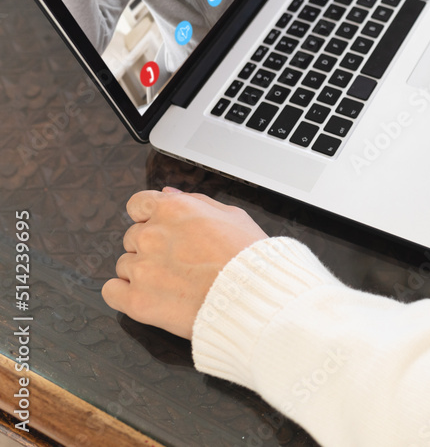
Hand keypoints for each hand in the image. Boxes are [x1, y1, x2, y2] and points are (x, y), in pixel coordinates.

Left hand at [102, 187, 267, 339]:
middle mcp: (152, 235)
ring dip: (142, 273)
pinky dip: (124, 294)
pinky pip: (111, 292)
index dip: (148, 217)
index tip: (157, 228)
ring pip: (125, 265)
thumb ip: (195, 201)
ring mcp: (142, 269)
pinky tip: (147, 296)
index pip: (138, 204)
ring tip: (173, 283)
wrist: (253, 298)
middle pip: (132, 237)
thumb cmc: (249, 259)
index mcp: (173, 209)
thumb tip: (169, 193)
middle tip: (177, 262)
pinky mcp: (137, 300)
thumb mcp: (232, 216)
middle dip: (151, 248)